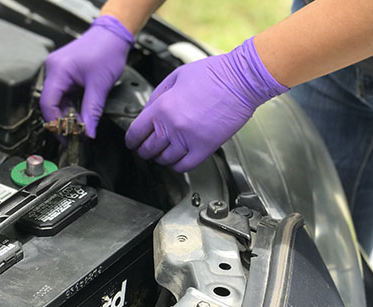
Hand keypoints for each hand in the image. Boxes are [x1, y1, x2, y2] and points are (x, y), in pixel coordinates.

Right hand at [40, 15, 134, 137]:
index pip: (48, 104)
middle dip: (61, 121)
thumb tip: (88, 132)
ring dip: (67, 114)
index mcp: (58, 70)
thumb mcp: (100, 86)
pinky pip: (62, 94)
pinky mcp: (63, 72)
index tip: (66, 136)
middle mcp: (53, 69)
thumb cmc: (106, 50)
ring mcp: (57, 70)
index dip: (56, 123)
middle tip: (73, 135)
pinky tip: (78, 115)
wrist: (113, 34)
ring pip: (56, 100)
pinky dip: (70, 105)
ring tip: (78, 127)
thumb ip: (92, 111)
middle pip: (50, 103)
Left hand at [125, 38, 287, 171]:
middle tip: (146, 150)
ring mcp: (188, 139)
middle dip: (144, 151)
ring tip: (162, 154)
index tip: (132, 143)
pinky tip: (177, 160)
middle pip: (148, 150)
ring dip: (160, 158)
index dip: (131, 141)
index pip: (135, 134)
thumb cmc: (212, 74)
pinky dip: (176, 166)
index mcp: (161, 108)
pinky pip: (183, 166)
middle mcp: (172, 126)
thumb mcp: (175, 77)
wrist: (241, 79)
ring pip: (164, 160)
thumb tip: (147, 113)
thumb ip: (157, 96)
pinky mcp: (205, 147)